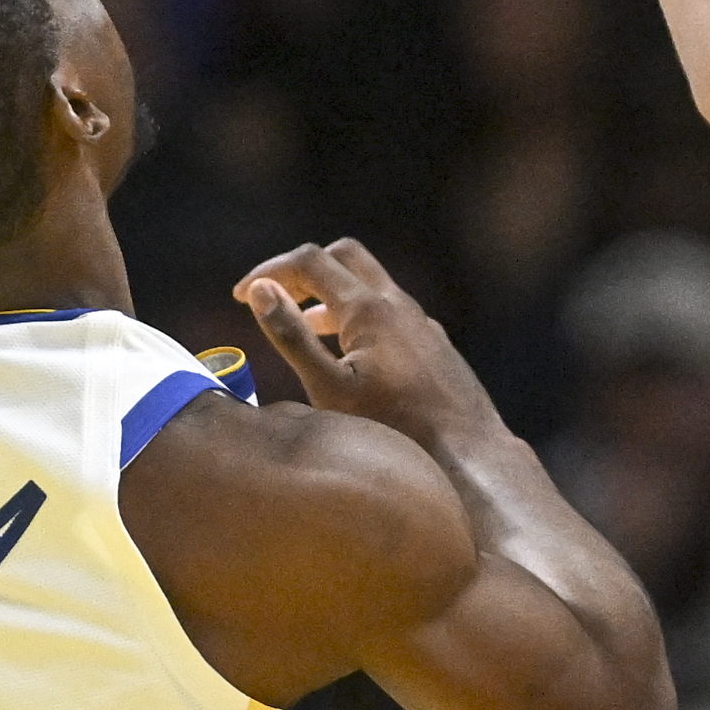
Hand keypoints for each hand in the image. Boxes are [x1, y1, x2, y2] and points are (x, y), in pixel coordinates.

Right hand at [235, 235, 495, 452]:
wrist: (469, 453)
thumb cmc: (396, 428)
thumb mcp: (329, 388)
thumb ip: (291, 336)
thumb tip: (260, 291)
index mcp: (369, 309)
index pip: (310, 261)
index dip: (269, 271)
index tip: (240, 296)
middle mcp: (398, 305)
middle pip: (344, 257)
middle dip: (303, 269)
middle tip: (275, 296)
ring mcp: (420, 323)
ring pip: (369, 286)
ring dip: (330, 296)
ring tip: (304, 326)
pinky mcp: (433, 344)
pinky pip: (390, 313)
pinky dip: (358, 317)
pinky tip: (351, 355)